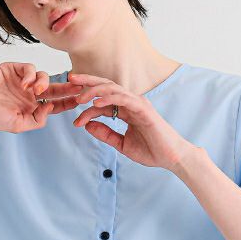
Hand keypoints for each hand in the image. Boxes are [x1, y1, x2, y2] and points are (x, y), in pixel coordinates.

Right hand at [0, 61, 80, 133]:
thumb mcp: (19, 125)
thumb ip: (37, 120)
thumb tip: (51, 107)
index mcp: (31, 107)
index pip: (54, 104)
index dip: (66, 102)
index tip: (79, 101)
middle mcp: (28, 94)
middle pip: (53, 88)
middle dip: (66, 87)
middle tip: (78, 86)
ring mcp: (21, 81)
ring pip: (43, 76)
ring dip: (43, 82)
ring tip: (36, 90)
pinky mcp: (12, 69)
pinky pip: (29, 68)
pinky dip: (31, 74)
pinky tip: (25, 84)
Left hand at [61, 72, 193, 169]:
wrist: (170, 158)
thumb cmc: (151, 151)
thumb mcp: (121, 144)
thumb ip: (105, 134)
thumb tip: (87, 126)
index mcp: (126, 110)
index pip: (102, 101)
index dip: (86, 107)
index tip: (74, 119)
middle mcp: (131, 103)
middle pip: (106, 86)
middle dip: (87, 82)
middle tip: (69, 81)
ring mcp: (138, 103)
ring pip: (113, 89)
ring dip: (94, 91)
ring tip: (79, 98)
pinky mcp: (143, 109)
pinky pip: (123, 99)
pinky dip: (109, 98)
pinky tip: (96, 102)